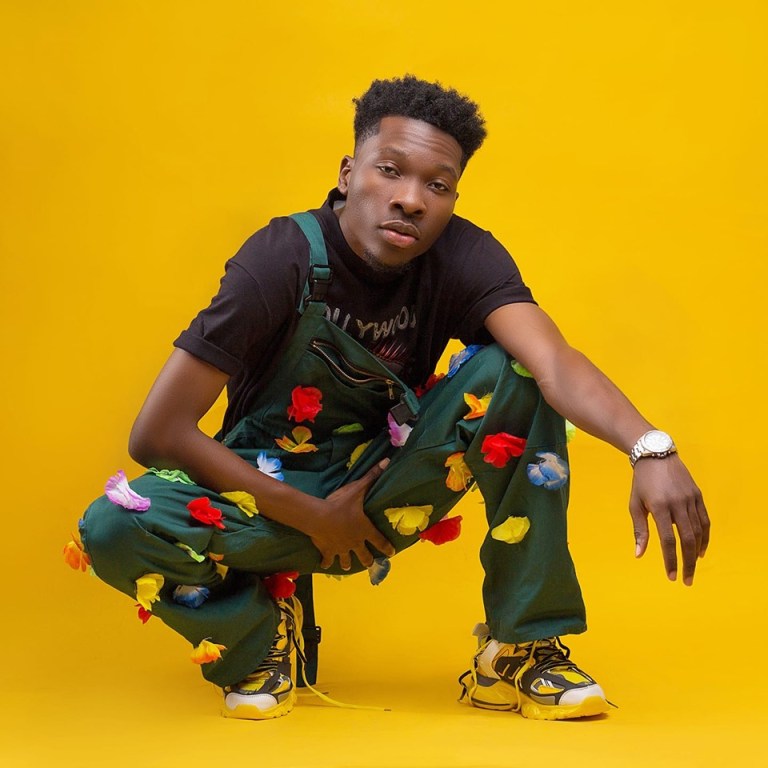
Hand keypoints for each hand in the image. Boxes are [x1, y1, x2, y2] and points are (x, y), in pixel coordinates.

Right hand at [309, 460, 395, 570]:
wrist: (320, 517)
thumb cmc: (341, 504)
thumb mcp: (358, 489)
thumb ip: (372, 476)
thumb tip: (387, 461)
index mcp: (365, 530)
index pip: (380, 540)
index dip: (387, 547)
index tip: (391, 553)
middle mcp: (355, 542)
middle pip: (364, 556)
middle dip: (368, 560)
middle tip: (370, 563)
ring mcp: (341, 549)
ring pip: (347, 561)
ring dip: (348, 563)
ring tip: (348, 566)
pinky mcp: (328, 551)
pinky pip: (328, 560)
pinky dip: (326, 562)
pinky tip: (325, 563)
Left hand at [629, 454, 708, 584]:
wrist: (655, 455)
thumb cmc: (641, 483)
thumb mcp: (635, 504)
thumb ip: (639, 530)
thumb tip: (639, 554)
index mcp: (659, 507)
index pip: (668, 540)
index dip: (670, 560)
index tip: (671, 576)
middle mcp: (678, 503)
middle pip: (687, 539)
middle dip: (688, 562)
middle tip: (686, 580)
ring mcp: (690, 499)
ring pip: (699, 531)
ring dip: (697, 552)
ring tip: (692, 567)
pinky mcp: (698, 495)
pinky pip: (705, 521)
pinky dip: (704, 537)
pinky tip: (700, 550)